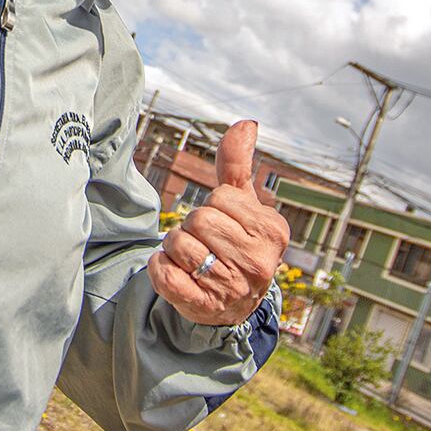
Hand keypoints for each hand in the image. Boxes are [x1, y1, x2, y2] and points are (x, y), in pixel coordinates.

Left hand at [149, 120, 290, 326]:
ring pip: (179, 244)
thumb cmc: (237, 241)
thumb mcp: (243, 203)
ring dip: (174, 248)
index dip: (213, 207)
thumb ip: (239, 164)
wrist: (234, 302)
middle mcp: (258, 261)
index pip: (220, 198)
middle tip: (206, 243)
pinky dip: (159, 269)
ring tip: (193, 260)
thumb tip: (246, 124)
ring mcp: (232, 287)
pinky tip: (174, 272)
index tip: (224, 226)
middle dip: (192, 226)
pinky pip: (165, 275)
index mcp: (272, 231)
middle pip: (199, 219)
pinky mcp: (203, 307)